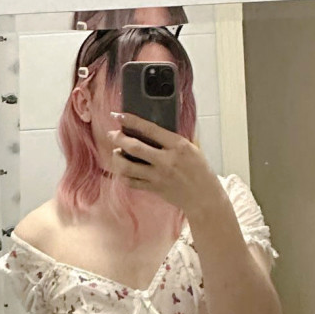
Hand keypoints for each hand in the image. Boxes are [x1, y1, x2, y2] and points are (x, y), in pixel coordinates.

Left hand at [107, 111, 222, 217]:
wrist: (203, 197)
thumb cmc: (199, 170)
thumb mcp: (192, 148)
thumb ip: (172, 140)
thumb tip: (150, 129)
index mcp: (178, 146)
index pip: (150, 129)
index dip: (132, 121)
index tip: (118, 115)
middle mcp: (166, 161)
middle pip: (134, 148)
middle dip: (118, 139)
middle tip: (111, 135)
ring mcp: (158, 176)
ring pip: (128, 167)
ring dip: (117, 158)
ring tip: (117, 153)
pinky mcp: (154, 189)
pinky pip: (131, 182)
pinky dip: (123, 175)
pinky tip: (123, 170)